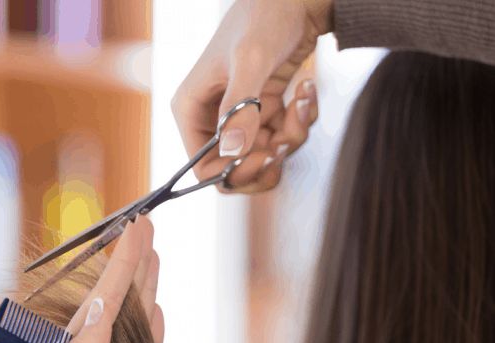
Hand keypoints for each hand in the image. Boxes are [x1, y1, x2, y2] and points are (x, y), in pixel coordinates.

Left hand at [44, 214, 164, 342]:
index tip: (134, 234)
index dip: (116, 266)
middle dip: (129, 265)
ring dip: (142, 287)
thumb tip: (98, 307)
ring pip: (129, 319)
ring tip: (154, 255)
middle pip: (112, 302)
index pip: (96, 302)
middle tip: (145, 228)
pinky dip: (149, 324)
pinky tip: (155, 307)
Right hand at [171, 0, 333, 193]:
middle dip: (267, 158)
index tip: (265, 157)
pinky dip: (301, 121)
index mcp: (191, 108)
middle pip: (235, 170)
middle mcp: (211, 118)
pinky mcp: (263, 114)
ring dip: (291, 136)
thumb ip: (240, 108)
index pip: (202, 166)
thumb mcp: (250, 60)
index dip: (233, 172)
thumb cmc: (264, 16)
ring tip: (302, 100)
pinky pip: (282, 139)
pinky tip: (305, 91)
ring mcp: (238, 118)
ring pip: (263, 157)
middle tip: (287, 141)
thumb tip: (232, 151)